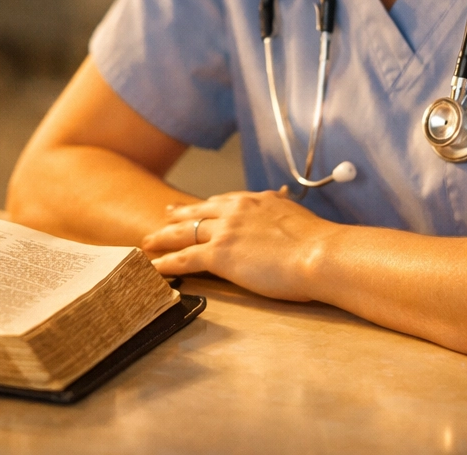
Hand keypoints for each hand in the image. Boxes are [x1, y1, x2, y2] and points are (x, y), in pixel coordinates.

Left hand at [140, 189, 339, 301]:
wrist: (320, 253)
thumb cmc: (318, 243)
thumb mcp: (297, 217)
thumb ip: (282, 213)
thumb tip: (284, 211)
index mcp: (255, 200)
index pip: (222, 201)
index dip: (205, 206)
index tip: (196, 207)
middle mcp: (236, 210)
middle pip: (197, 212)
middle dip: (178, 216)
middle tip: (164, 216)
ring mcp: (225, 231)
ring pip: (184, 233)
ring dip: (163, 238)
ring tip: (147, 243)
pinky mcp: (219, 254)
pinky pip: (185, 258)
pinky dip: (166, 263)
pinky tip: (154, 267)